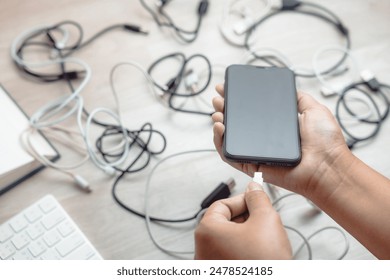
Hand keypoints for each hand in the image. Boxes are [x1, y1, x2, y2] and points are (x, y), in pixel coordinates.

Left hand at [195, 181, 291, 259]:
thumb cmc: (265, 264)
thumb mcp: (266, 220)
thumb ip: (258, 199)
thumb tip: (253, 189)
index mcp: (207, 232)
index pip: (222, 204)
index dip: (242, 200)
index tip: (256, 200)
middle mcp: (202, 250)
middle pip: (223, 222)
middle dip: (246, 218)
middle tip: (263, 219)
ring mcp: (210, 266)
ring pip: (228, 240)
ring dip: (247, 234)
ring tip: (264, 240)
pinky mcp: (219, 274)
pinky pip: (229, 255)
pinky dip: (244, 250)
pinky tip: (260, 254)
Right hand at [212, 84, 349, 197]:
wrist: (327, 167)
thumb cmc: (325, 143)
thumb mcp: (314, 110)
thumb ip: (300, 99)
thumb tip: (289, 89)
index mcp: (276, 126)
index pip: (251, 111)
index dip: (238, 99)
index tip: (229, 87)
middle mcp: (264, 139)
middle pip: (237, 122)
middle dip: (225, 107)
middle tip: (219, 98)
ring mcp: (256, 152)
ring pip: (230, 138)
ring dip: (219, 123)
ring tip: (217, 111)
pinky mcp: (251, 165)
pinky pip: (229, 155)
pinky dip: (219, 142)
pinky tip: (220, 128)